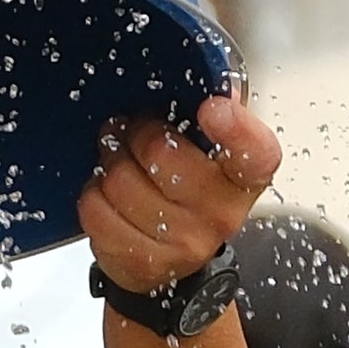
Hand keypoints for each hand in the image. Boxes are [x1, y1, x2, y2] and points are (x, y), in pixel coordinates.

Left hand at [79, 94, 282, 303]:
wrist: (174, 260)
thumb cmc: (190, 190)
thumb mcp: (210, 149)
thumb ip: (212, 115)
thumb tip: (213, 84)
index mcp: (246, 177)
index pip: (255, 152)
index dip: (234, 129)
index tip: (212, 109)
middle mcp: (222, 214)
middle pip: (161, 154)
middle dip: (135, 134)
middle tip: (133, 132)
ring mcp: (183, 244)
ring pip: (120, 181)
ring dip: (110, 163)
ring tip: (118, 163)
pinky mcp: (143, 263)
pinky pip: (96, 212)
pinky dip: (93, 195)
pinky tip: (109, 197)